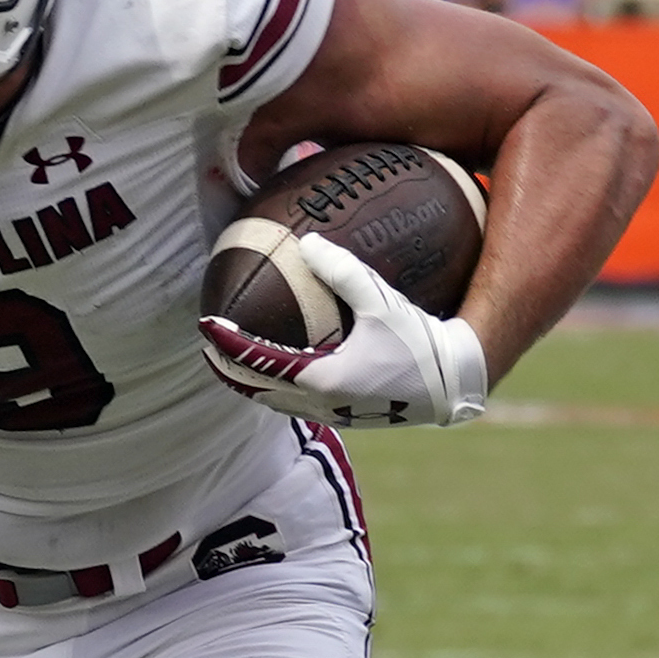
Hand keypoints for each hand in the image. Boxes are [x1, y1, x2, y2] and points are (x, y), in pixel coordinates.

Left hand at [198, 232, 489, 428]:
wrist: (453, 386)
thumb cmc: (420, 342)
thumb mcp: (382, 301)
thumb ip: (344, 271)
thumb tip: (308, 241)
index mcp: (320, 378)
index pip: (258, 361)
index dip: (228, 343)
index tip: (206, 325)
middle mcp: (320, 403)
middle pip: (256, 389)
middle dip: (229, 369)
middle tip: (210, 345)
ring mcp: (333, 414)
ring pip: (276, 401)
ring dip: (252, 382)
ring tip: (238, 361)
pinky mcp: (348, 416)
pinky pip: (298, 403)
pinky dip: (279, 387)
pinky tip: (286, 367)